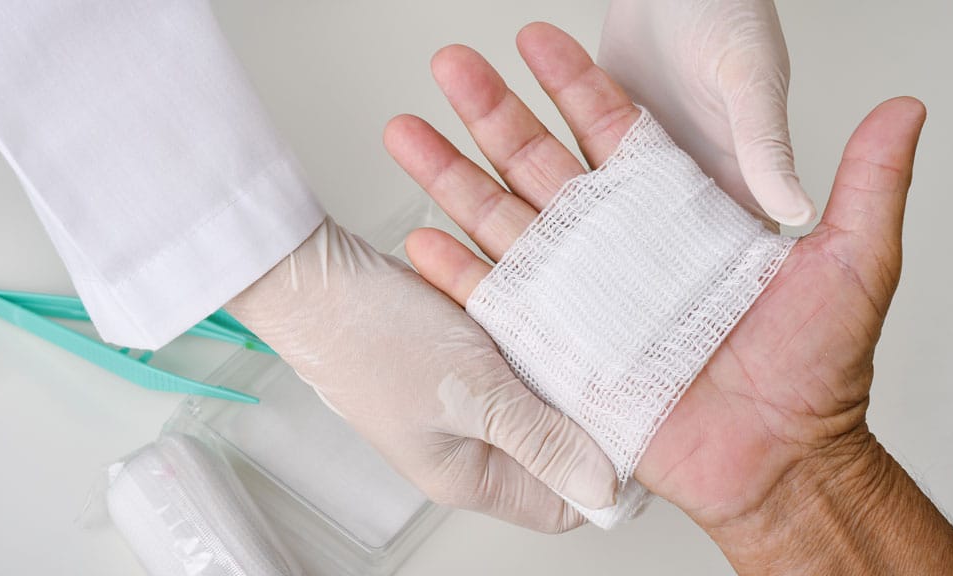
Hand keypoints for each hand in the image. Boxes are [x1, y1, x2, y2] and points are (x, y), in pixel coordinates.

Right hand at [226, 218, 616, 533]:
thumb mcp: (474, 393)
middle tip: (620, 372)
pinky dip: (532, 342)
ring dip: (560, 370)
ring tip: (591, 334)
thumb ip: (541, 440)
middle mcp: (466, 447)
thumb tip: (601, 486)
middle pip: (553, 450)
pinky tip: (547, 312)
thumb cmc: (374, 338)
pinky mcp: (454, 364)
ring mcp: (459, 405)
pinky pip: (512, 363)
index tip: (636, 428)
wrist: (315, 279)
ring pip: (537, 399)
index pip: (559, 502)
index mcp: (468, 475)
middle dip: (587, 414)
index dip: (602, 472)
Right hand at [385, 22, 952, 571]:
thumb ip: (864, 186)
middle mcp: (617, 248)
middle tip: (451, 65)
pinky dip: (455, 274)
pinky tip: (420, 238)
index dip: (573, 83)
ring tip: (409, 132)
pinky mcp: (555, 347)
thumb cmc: (815, 374)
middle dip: (491, 112)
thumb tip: (904, 112)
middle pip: (540, 163)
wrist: (778, 460)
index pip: (612, 132)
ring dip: (452, 176)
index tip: (535, 40)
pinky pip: (495, 302)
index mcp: (672, 217)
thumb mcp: (852, 265)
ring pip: (504, 221)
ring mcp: (580, 294)